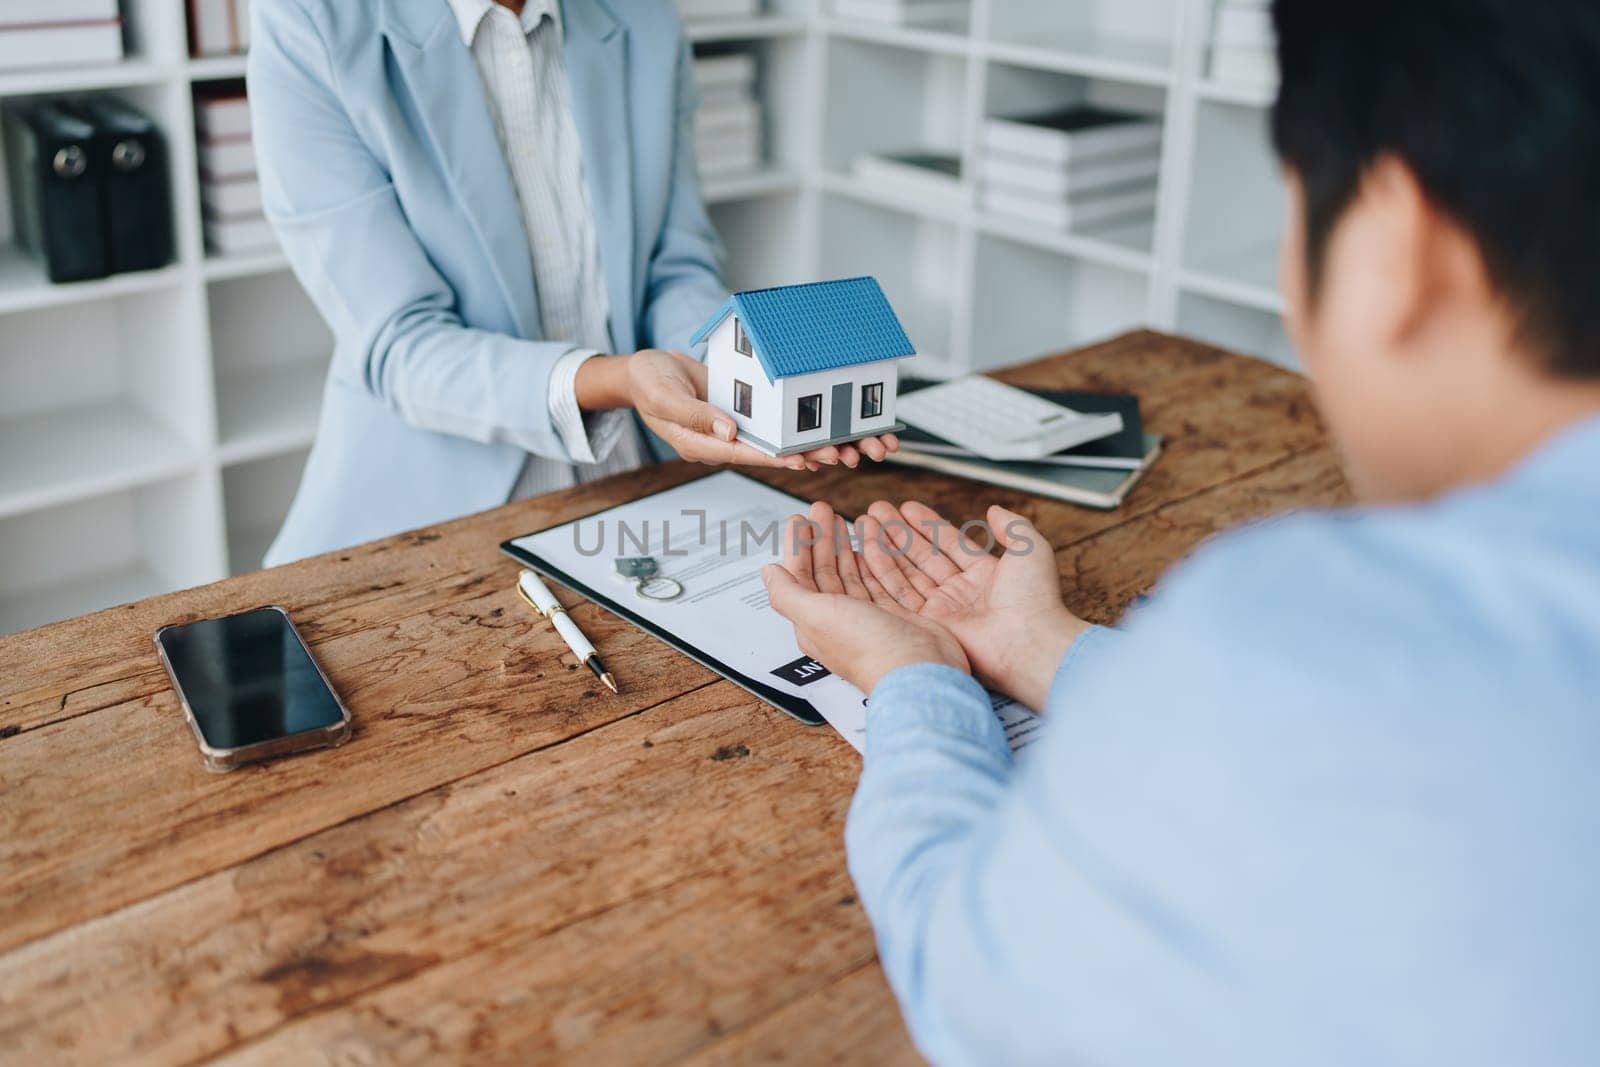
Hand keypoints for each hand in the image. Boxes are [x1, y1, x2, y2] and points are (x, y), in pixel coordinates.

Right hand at [577, 350, 900, 471]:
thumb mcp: (665, 396)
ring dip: (804, 444)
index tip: (800, 460)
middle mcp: (721, 440)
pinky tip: (820, 428)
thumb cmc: (647, 381)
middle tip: (836, 454)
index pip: (743, 454)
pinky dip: (793, 425)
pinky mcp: (739, 411)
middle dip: (801, 455)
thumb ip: (696, 415)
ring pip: (774, 440)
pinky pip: (770, 422)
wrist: (646, 370)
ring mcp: (731, 426)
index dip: (773, 458)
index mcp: (700, 444)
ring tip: (839, 447)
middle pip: (767, 453)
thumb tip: (730, 432)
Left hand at [762, 503, 968, 693]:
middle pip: (824, 571)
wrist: (918, 669)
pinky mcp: (892, 615)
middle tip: (822, 510)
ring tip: (842, 520)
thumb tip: (768, 573)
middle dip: (820, 539)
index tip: (799, 519)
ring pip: (850, 573)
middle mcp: (838, 620)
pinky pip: (876, 580)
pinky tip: (868, 546)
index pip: (799, 576)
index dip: (797, 546)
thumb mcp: (815, 615)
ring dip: (843, 545)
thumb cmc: (867, 647)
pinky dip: (871, 559)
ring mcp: (866, 617)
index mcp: (814, 621)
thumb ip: (787, 593)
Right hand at [855, 501, 1087, 710]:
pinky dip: (882, 573)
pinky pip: (899, 596)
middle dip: (898, 533)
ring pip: (907, 573)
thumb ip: (1012, 526)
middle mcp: (961, 593)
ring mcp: (943, 610)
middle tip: (877, 511)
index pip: (948, 543)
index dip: (927, 525)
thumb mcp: (1030, 549)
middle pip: (922, 556)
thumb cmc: (1035, 597)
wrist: (1028, 641)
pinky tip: (867, 552)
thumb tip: (994, 510)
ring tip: (866, 524)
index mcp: (985, 574)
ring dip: (885, 549)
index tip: (906, 507)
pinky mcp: (928, 626)